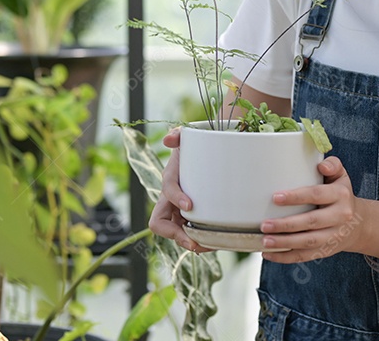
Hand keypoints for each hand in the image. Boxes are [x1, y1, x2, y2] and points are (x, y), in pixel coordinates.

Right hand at [148, 127, 209, 252]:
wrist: (211, 156)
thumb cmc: (198, 147)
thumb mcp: (188, 137)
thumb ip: (178, 134)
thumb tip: (168, 139)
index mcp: (170, 181)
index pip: (166, 192)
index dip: (175, 199)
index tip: (190, 205)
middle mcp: (171, 200)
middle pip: (161, 223)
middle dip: (175, 235)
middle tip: (194, 242)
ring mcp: (180, 212)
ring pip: (177, 234)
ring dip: (191, 243)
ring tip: (209, 246)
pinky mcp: (194, 220)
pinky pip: (193, 235)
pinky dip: (203, 242)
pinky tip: (217, 242)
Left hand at [259, 156, 360, 262]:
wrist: (359, 224)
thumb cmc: (340, 194)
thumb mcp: (341, 177)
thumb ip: (332, 165)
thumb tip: (321, 166)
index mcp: (340, 195)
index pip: (317, 195)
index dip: (296, 197)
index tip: (275, 198)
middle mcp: (339, 217)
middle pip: (311, 222)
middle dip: (286, 225)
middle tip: (264, 225)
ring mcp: (333, 236)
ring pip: (308, 242)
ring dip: (284, 243)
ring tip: (264, 241)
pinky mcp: (326, 251)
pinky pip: (305, 256)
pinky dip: (285, 257)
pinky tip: (268, 254)